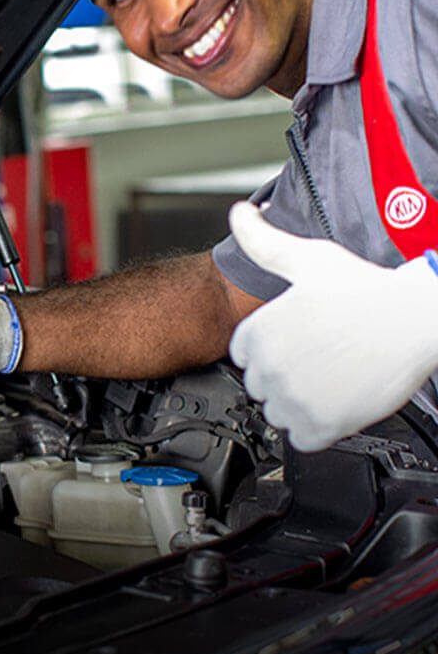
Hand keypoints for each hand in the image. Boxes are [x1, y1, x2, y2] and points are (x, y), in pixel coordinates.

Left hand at [228, 201, 437, 450]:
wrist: (414, 317)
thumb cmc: (366, 288)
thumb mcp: (307, 257)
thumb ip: (263, 241)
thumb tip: (239, 214)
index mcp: (258, 332)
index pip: (245, 356)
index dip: (272, 349)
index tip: (296, 342)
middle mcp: (270, 368)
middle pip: (262, 387)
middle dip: (285, 376)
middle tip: (319, 358)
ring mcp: (294, 400)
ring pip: (280, 414)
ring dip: (300, 404)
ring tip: (330, 378)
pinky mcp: (321, 426)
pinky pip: (301, 439)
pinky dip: (316, 429)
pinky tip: (336, 403)